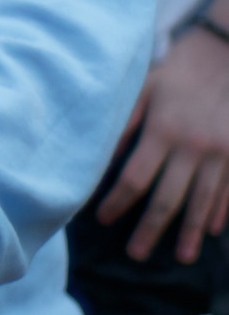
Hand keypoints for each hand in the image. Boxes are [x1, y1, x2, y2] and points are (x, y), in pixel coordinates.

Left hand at [97, 27, 228, 262]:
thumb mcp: (143, 90)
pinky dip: (221, 212)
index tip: (103, 219)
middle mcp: (192, 147)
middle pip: (167, 199)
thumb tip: (99, 158)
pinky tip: (212, 231)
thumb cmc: (176, 74)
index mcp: (163, 131)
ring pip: (203, 202)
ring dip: (192, 232)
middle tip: (136, 255)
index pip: (135, 178)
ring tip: (183, 257)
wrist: (224, 57)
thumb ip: (122, 125)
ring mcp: (220, 153)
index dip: (117, 202)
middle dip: (151, 230)